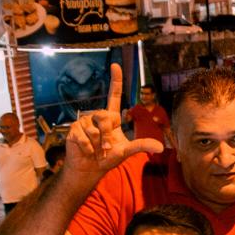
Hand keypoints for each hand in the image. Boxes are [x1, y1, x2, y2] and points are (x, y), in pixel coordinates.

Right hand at [64, 64, 163, 179]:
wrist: (90, 168)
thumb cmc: (108, 158)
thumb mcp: (127, 151)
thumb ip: (141, 146)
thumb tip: (161, 148)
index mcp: (111, 118)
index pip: (114, 95)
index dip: (116, 80)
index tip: (116, 65)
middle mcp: (97, 116)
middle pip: (104, 118)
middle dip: (106, 135)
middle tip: (106, 148)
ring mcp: (84, 122)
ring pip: (93, 129)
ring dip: (97, 144)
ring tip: (96, 150)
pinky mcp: (73, 130)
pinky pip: (83, 137)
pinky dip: (87, 148)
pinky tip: (86, 151)